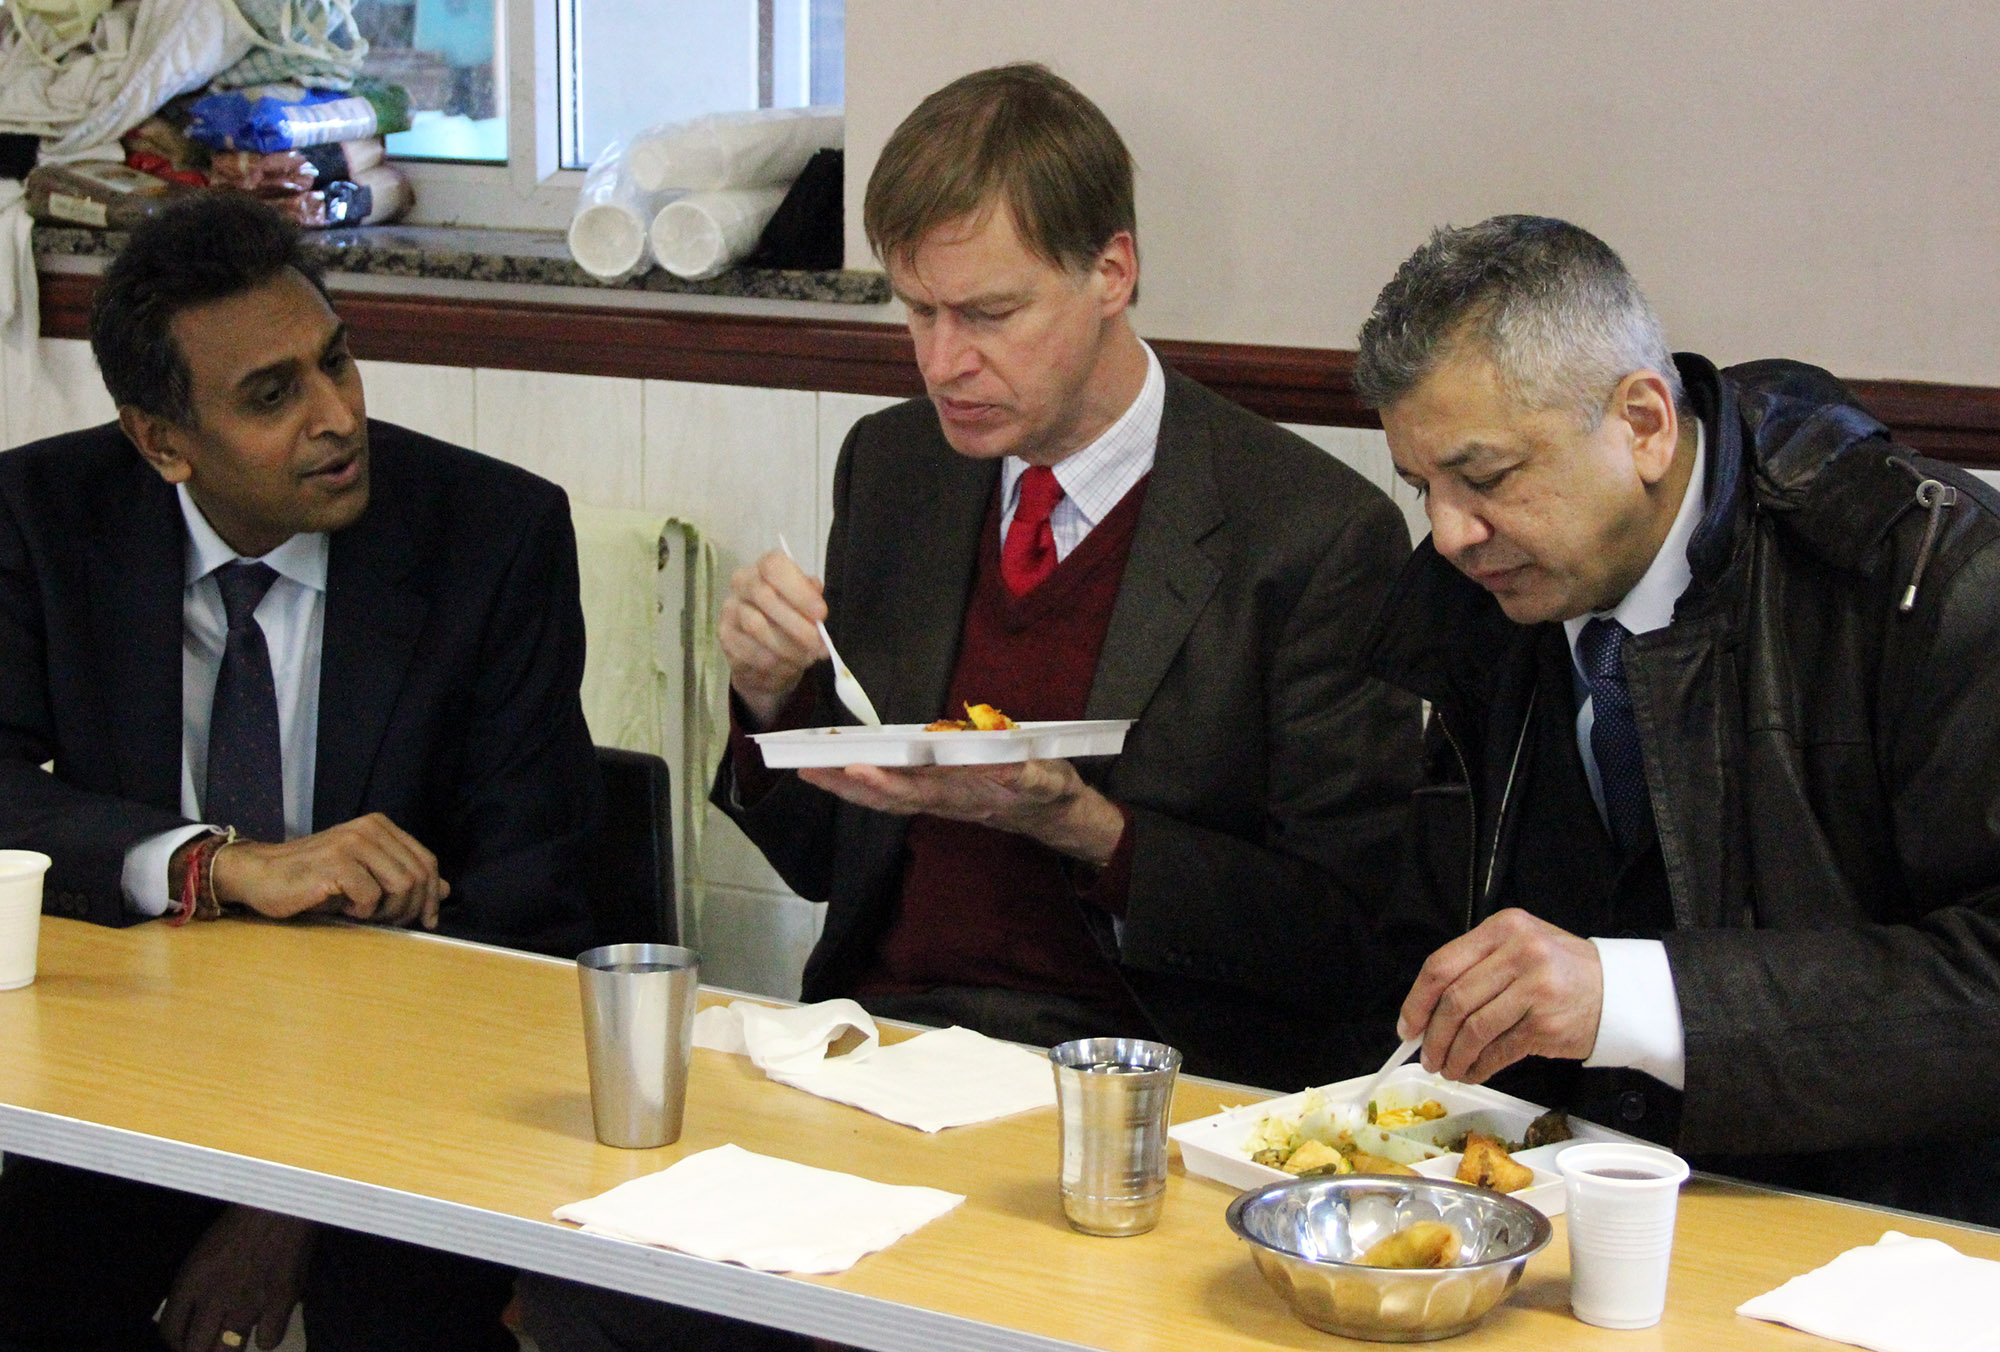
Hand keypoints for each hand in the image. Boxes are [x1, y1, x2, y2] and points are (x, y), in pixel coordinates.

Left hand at [157, 1206, 312, 1351]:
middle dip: (200, 1349)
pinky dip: (267, 1336)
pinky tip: (268, 1322)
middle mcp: (215, 1296)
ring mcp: (249, 1301)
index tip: (186, 1340)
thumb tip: (193, 1317)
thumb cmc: (240, 1221)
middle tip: (210, 1342)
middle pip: (195, 1350)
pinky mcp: (281, 1301)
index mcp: (190, 1281)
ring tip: (236, 1336)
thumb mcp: (203, 1252)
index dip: (177, 1342)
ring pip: (229, 1351)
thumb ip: (195, 1286)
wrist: (281, 1202)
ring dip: (230, 1346)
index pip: (170, 1332)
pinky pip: (268, 1341)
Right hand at [199, 814, 449, 927]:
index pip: (426, 861)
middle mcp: (369, 829)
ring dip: (389, 912)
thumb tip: (445, 890)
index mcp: (380, 827)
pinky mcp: (336, 864)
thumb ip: (401, 877)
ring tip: (367, 916)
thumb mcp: (364, 874)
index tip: (429, 921)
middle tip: (392, 923)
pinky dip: (363, 912)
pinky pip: (370, 896)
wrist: (261, 874)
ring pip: (400, 886)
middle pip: (418, 876)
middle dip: (412, 908)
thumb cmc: (313, 878)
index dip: (432, 894)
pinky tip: (346, 911)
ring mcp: (352, 844)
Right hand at [720, 550, 827, 727]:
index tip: (821, 614)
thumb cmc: (789, 618)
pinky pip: (751, 652)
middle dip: (797, 625)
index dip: (799, 591)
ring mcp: (730, 611)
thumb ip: (812, 599)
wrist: (764, 651)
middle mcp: (742, 584)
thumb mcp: (805, 603)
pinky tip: (790, 666)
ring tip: (807, 657)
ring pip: (757, 628)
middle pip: (765, 597)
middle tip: (819, 644)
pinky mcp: (726, 639)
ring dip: (789, 647)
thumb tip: (817, 609)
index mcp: (764, 569)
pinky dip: (776, 663)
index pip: (774, 567)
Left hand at [796, 758, 1126, 864]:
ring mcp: (935, 798)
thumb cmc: (1048, 792)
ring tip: (808, 769)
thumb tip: (1007, 767)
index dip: (885, 782)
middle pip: (885, 798)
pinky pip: (891, 789)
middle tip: (805, 768)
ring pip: (882, 797)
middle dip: (845, 786)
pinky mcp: (934, 790)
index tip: (856, 768)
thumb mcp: (1048, 780)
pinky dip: (862, 781)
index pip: (917, 792)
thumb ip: (1029, 775)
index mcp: (965, 797)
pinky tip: (840, 770)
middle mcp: (942, 801)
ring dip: (845, 785)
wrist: (1051, 813)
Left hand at [1396, 908, 1603, 1083]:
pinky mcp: (1547, 1024)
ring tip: (1448, 1068)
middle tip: (1426, 1056)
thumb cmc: (1560, 971)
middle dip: (1433, 1036)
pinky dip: (1479, 1066)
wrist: (1619, 992)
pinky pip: (1499, 1051)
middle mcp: (1519, 953)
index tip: (1407, 1027)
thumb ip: (1475, 968)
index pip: (1442, 965)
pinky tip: (1472, 1071)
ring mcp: (1535, 989)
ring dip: (1454, 1056)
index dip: (1416, 1001)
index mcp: (1503, 928)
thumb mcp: (1519, 947)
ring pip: (1474, 1029)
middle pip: (1454, 1000)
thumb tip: (1424, 1012)